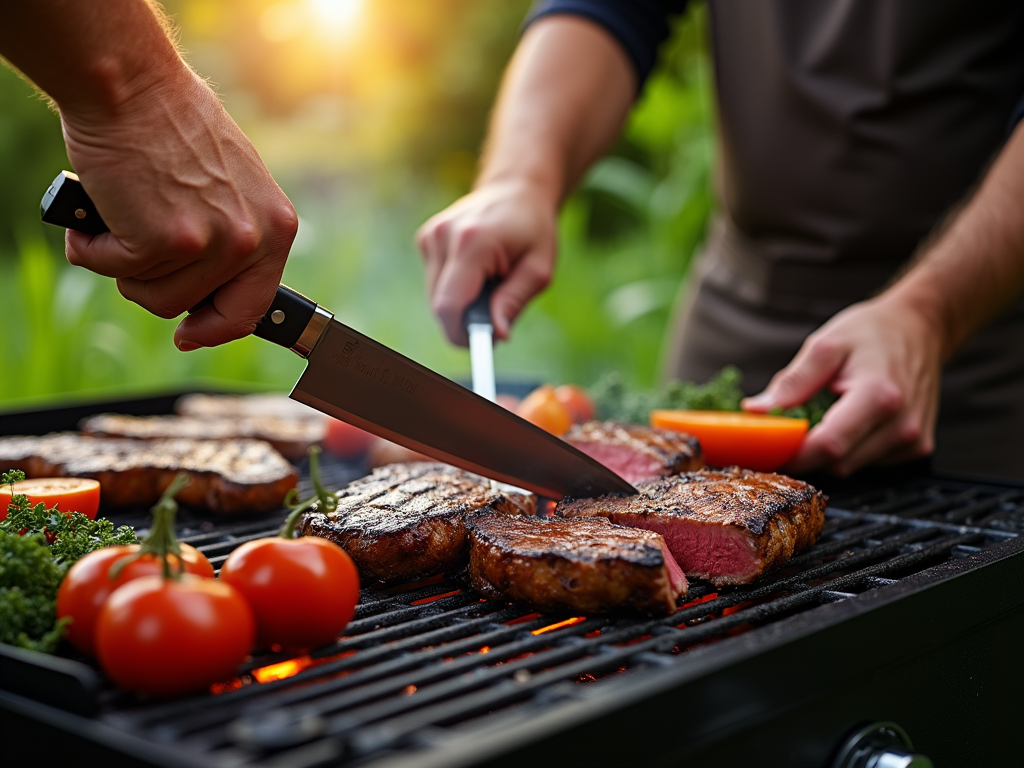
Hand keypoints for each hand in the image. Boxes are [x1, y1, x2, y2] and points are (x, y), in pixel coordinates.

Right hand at [60, 63, 296, 349]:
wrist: (134, 86)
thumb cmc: (175, 127)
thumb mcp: (233, 185)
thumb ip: (234, 235)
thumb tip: (215, 290)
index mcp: (277, 228)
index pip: (253, 306)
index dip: (217, 327)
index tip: (191, 333)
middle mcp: (251, 240)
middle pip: (192, 306)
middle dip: (156, 286)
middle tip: (136, 250)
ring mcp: (210, 243)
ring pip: (151, 295)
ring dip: (123, 263)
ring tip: (121, 215)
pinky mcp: (163, 240)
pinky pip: (114, 270)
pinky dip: (93, 246)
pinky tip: (100, 210)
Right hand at [416, 179, 557, 345]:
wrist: (517, 189)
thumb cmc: (533, 230)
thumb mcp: (539, 269)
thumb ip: (514, 302)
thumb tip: (497, 335)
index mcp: (473, 243)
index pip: (448, 305)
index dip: (461, 333)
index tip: (481, 344)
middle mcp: (443, 236)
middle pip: (439, 306)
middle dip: (465, 320)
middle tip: (495, 313)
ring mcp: (431, 235)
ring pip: (435, 297)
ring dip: (461, 302)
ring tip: (489, 282)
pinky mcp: (426, 238)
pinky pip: (435, 282)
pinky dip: (455, 287)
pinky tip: (476, 271)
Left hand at [742, 295, 943, 475]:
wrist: (921, 329)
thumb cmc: (873, 332)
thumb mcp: (826, 345)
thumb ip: (792, 382)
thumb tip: (757, 410)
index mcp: (878, 396)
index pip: (828, 445)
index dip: (793, 455)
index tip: (767, 451)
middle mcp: (901, 424)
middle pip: (838, 463)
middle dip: (806, 453)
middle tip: (789, 430)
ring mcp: (913, 440)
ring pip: (852, 467)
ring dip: (829, 452)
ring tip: (826, 416)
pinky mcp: (918, 447)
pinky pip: (870, 463)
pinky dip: (851, 449)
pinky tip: (851, 422)